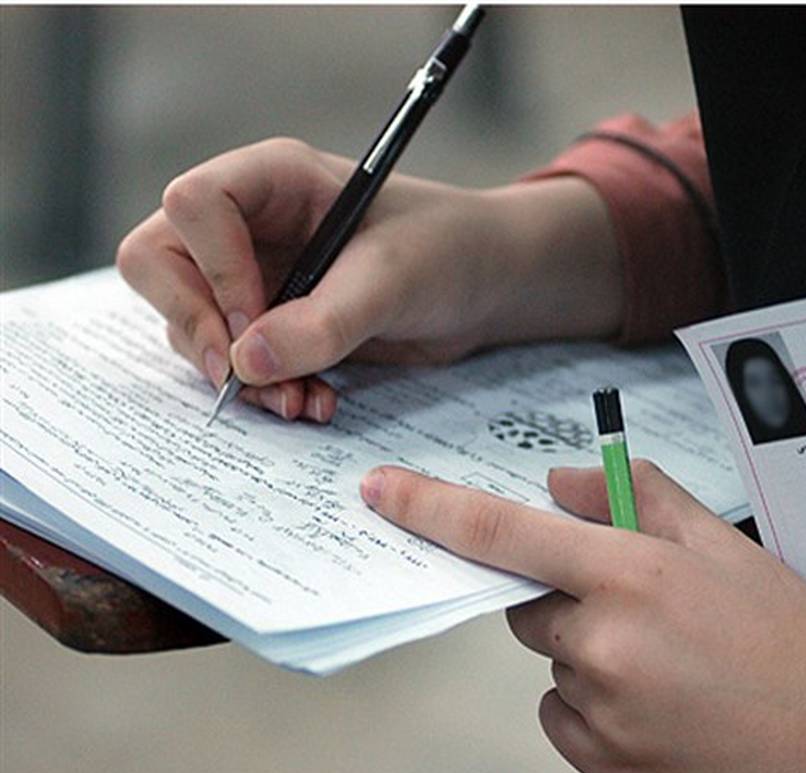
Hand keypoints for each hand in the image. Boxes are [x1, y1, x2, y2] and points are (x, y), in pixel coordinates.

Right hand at [117, 137, 621, 421]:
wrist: (487, 287)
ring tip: (302, 402)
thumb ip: (325, 321)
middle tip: (245, 380)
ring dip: (239, 375)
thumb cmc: (450, 251)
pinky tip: (312, 402)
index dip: (211, 268)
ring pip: (194, 325)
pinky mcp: (271, 321)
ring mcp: (254, 273)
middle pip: (161, 264)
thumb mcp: (394, 280)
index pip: (192, 204)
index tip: (255, 320)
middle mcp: (249, 223)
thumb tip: (246, 364)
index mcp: (273, 180)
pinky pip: (234, 359)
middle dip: (199, 331)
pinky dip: (264, 389)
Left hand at [360, 460, 805, 772]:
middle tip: (639, 610)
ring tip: (669, 669)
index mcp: (632, 577)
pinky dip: (596, 710)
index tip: (383, 492)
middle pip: (527, 608)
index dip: (431, 508)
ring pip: (552, 669)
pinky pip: (567, 721)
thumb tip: (559, 483)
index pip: (505, 534)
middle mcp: (604, 646)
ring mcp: (601, 716)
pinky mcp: (604, 771)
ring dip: (587, 659)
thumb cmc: (792, 643)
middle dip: (564, 600)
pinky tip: (660, 708)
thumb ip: (637, 497)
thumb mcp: (726, 545)